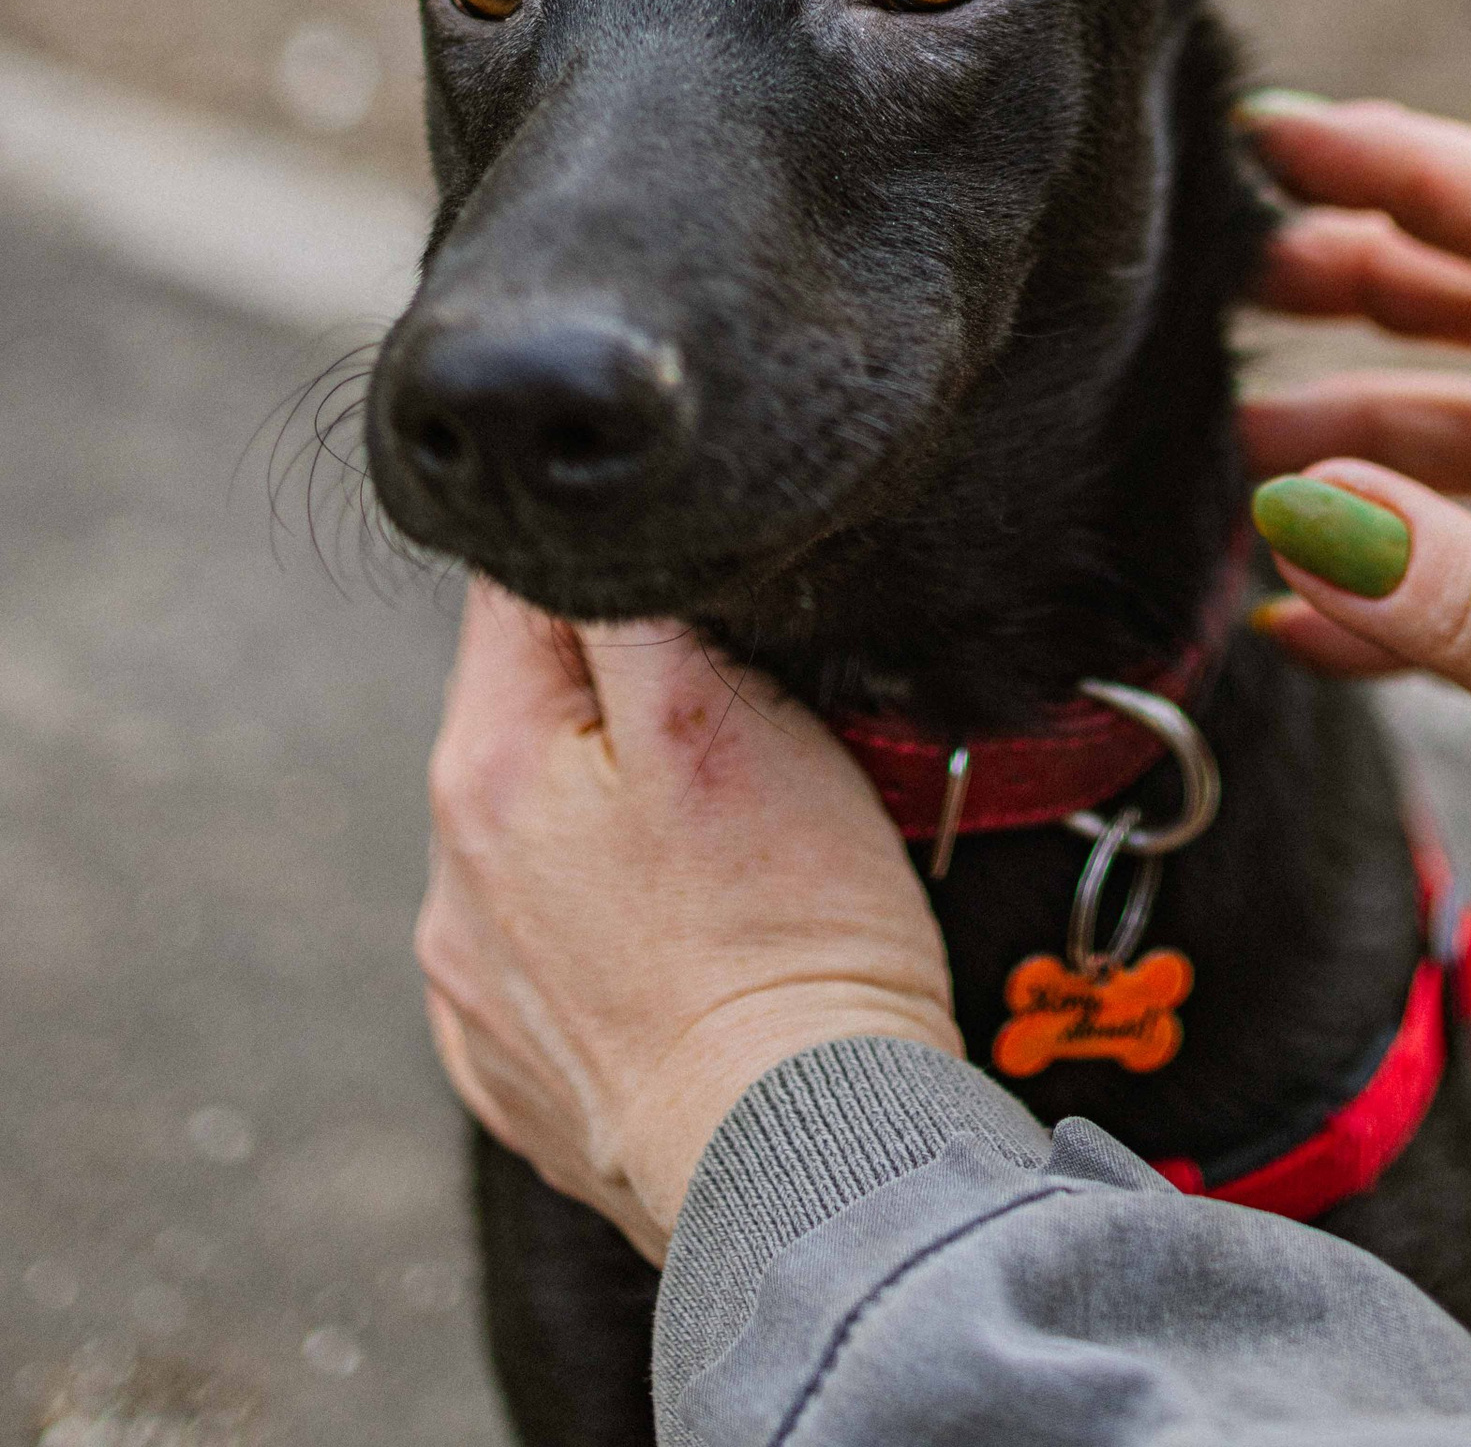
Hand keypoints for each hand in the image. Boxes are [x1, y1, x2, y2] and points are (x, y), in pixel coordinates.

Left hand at [419, 583, 960, 1261]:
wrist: (799, 1157)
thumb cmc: (784, 935)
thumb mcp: (715, 713)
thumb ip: (626, 602)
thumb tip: (571, 533)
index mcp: (483, 767)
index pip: (515, 588)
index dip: (616, 564)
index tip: (696, 590)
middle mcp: (450, 877)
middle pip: (532, 708)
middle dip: (624, 691)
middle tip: (739, 723)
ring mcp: (475, 984)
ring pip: (546, 825)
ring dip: (617, 806)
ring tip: (725, 845)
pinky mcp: (514, 1065)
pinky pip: (556, 940)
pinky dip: (614, 919)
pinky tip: (688, 937)